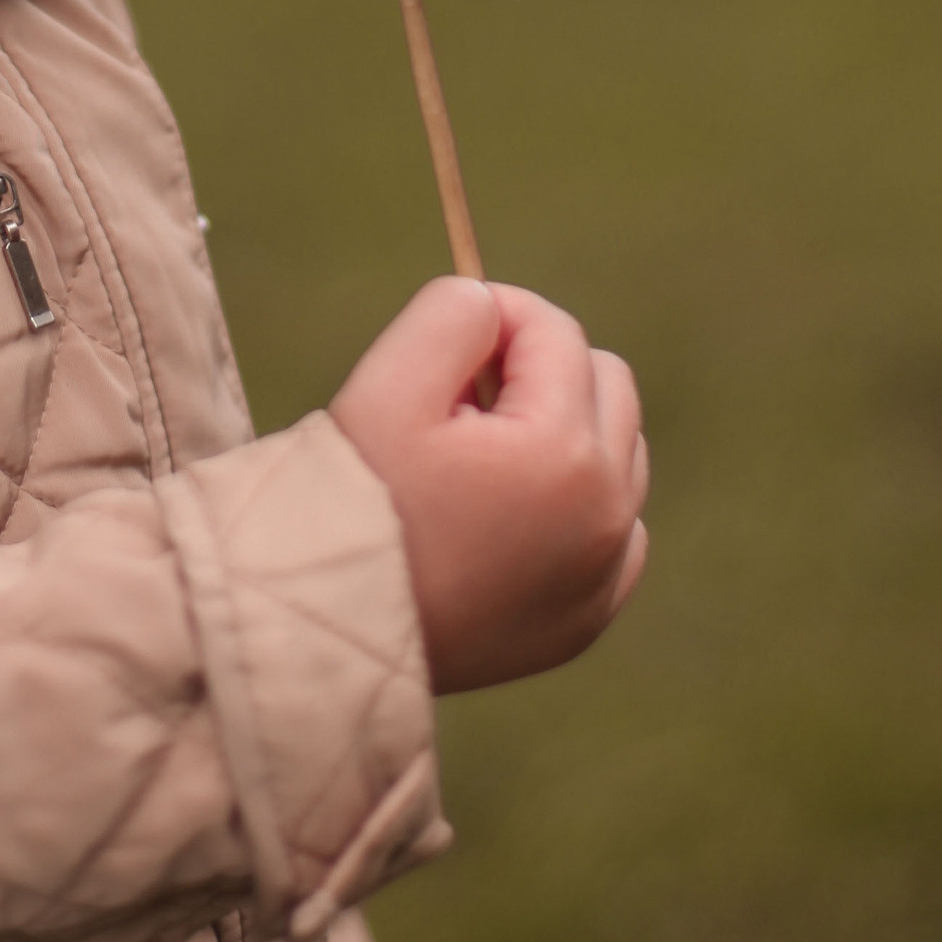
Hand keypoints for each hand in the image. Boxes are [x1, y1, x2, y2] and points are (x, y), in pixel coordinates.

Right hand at [330, 276, 646, 694]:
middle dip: (539, 372)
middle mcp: (608, 516)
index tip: (441, 344)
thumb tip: (495, 306)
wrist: (321, 634)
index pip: (554, 332)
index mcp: (566, 452)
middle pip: (606, 384)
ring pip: (619, 452)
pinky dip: (574, 506)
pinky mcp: (587, 619)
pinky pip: (616, 530)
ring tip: (474, 460)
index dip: (494, 316)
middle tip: (458, 402)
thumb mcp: (389, 384)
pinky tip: (505, 515)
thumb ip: (453, 314)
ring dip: (563, 432)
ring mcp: (604, 575)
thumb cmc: (350, 504)